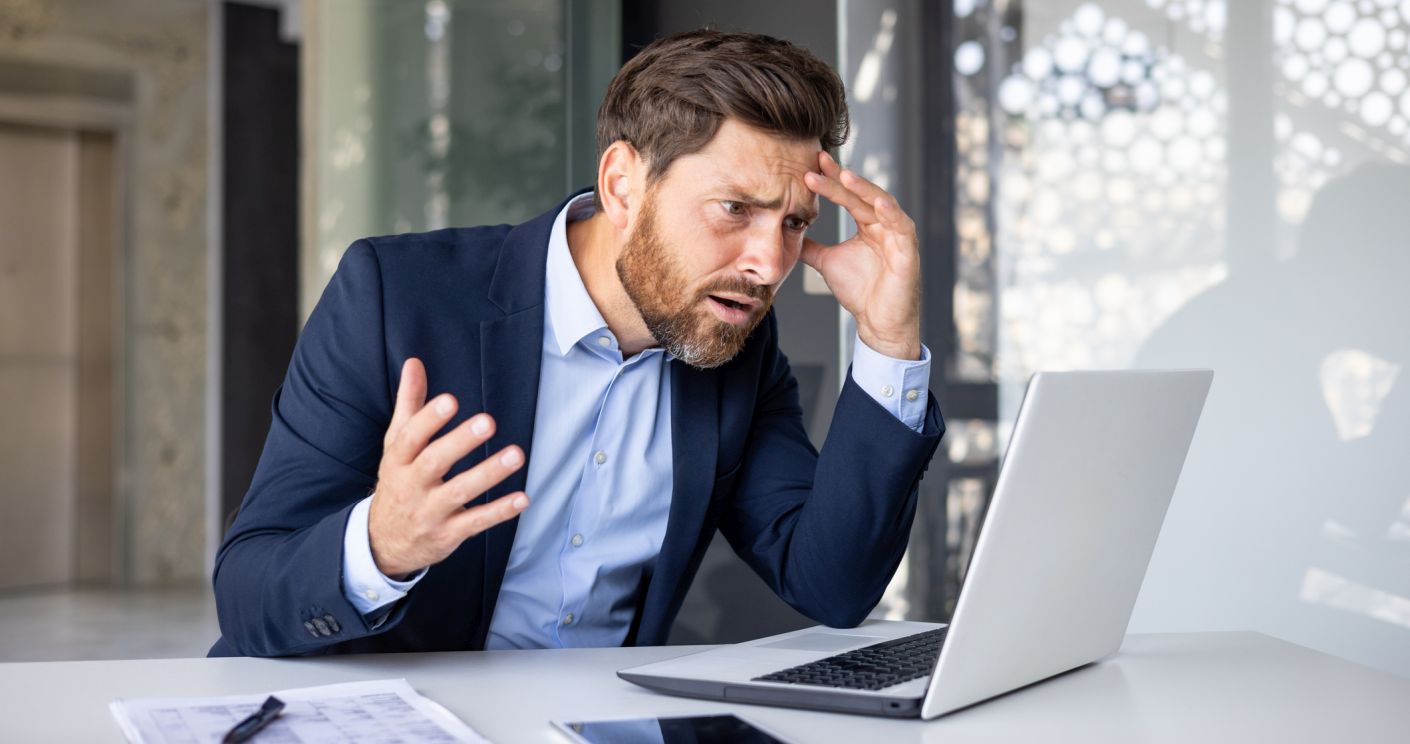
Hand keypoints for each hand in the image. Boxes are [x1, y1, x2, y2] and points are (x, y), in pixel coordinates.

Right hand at [368, 358, 529, 578]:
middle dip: (461, 442)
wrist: (383, 542)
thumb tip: (414, 363)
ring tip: (516, 455)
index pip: (410, 437)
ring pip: (460, 492)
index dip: (428, 419)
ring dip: (489, 473)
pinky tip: (522, 498)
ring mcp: (429, 512)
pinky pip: (475, 522)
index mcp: (398, 460)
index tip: (450, 400)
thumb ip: (409, 404)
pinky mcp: (447, 534)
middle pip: (435, 462)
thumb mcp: (396, 445)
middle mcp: (411, 485)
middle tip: (488, 421)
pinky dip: (499, 511)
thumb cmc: (398, 482)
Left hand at [801, 150, 920, 360]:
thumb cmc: (860, 292)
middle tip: (819, 162)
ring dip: (864, 189)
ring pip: (882, 203)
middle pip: (861, 195)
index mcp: (868, 224)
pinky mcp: (908, 251)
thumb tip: (789, 234)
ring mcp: (898, 235)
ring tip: (844, 175)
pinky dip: (891, 213)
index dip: (830, 180)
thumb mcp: (827, 262)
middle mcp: (884, 224)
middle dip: (841, 178)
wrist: (877, 322)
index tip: (810, 166)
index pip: (848, 196)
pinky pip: (902, 227)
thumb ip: (811, 246)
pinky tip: (878, 202)